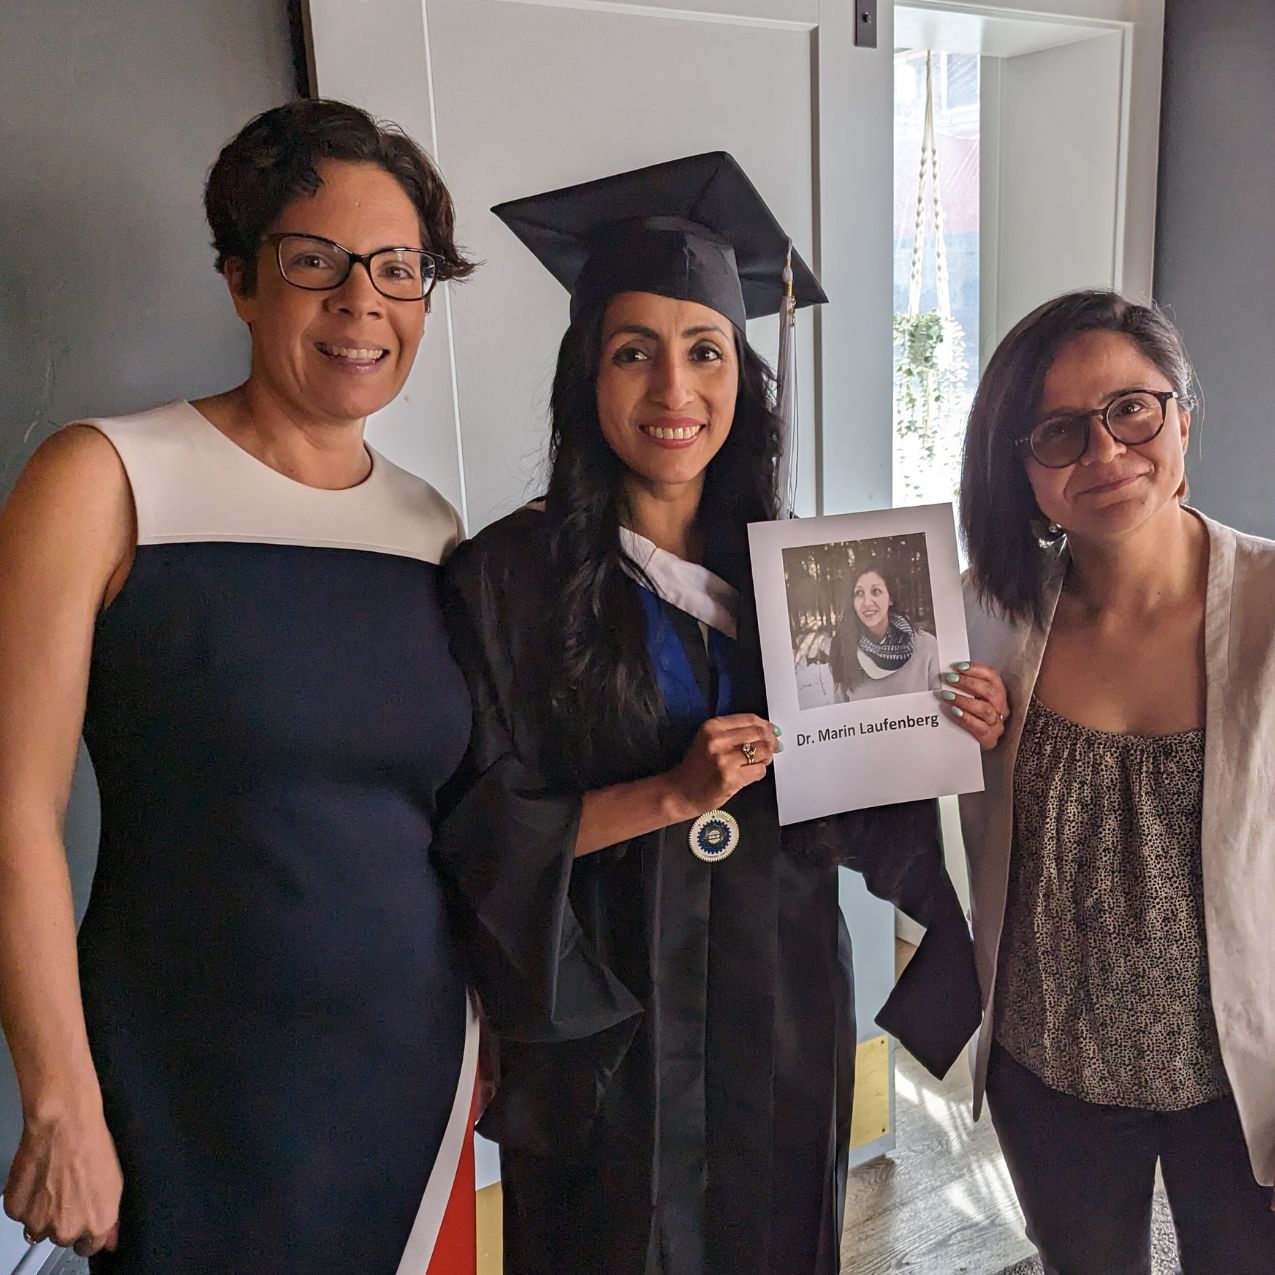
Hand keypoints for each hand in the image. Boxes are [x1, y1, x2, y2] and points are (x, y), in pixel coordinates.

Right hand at [3, 1102, 121, 1256]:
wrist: (65, 1125)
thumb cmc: (93, 1146)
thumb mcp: (115, 1183)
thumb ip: (111, 1217)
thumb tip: (109, 1239)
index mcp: (96, 1224)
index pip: (90, 1246)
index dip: (88, 1232)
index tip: (85, 1220)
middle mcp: (66, 1230)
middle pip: (64, 1237)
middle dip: (66, 1219)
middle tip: (69, 1191)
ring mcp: (38, 1223)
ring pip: (39, 1229)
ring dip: (44, 1212)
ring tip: (54, 1182)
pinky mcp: (16, 1211)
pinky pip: (21, 1214)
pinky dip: (27, 1201)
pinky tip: (40, 1179)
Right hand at [667, 714, 779, 815]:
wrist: (680, 792)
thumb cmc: (696, 767)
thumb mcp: (708, 739)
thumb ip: (733, 732)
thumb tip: (765, 730)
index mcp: (712, 727)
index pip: (749, 719)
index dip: (765, 725)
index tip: (772, 730)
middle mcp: (717, 741)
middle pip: (759, 734)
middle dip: (771, 740)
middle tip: (775, 746)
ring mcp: (724, 760)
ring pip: (762, 751)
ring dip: (767, 756)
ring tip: (762, 760)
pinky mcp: (731, 779)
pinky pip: (759, 771)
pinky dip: (760, 772)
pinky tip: (750, 773)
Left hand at [937, 662, 1009, 751]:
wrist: (968, 744)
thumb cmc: (968, 717)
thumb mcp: (968, 699)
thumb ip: (962, 687)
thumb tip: (947, 674)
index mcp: (998, 694)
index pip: (992, 677)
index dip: (977, 670)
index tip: (959, 667)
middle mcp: (1001, 708)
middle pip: (990, 692)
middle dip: (968, 683)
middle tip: (950, 679)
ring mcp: (997, 725)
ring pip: (986, 710)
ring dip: (964, 700)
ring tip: (947, 696)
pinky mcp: (989, 739)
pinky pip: (980, 728)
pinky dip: (966, 718)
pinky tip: (955, 712)